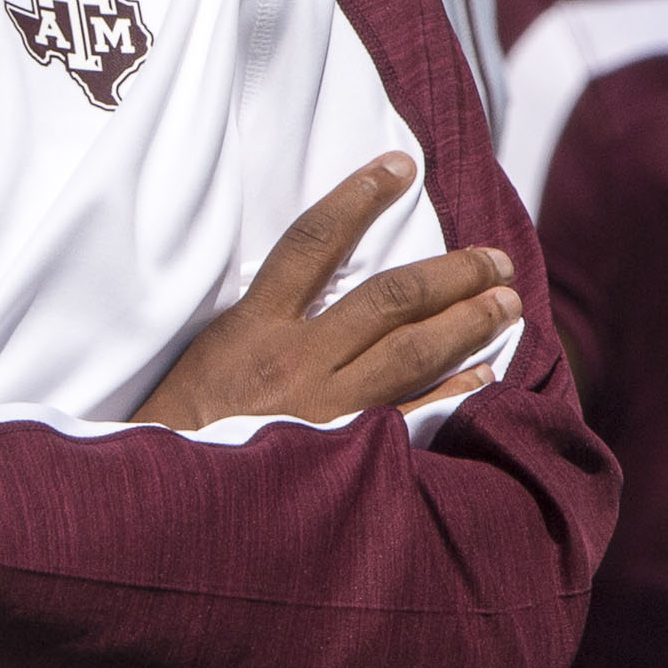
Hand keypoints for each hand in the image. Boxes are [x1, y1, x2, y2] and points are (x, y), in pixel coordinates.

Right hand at [137, 155, 518, 433]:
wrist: (161, 501)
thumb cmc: (176, 424)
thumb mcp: (205, 353)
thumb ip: (257, 319)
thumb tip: (313, 280)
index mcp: (252, 325)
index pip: (312, 241)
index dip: (359, 197)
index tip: (400, 166)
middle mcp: (293, 361)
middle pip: (387, 298)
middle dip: (450, 273)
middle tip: (495, 258)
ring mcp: (322, 409)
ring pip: (410, 352)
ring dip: (466, 322)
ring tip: (506, 301)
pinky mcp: (340, 454)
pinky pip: (411, 416)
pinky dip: (453, 391)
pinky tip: (485, 374)